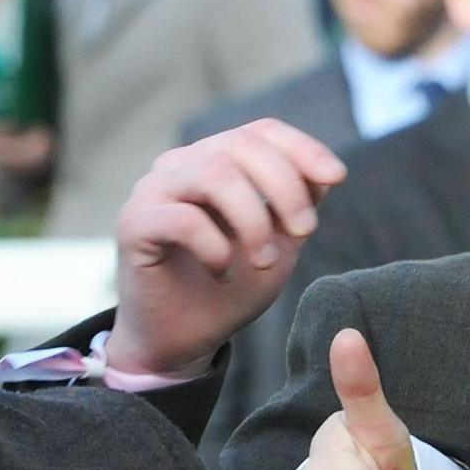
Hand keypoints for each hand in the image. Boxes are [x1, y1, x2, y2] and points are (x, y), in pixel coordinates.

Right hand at [100, 119, 346, 382]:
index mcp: (217, 162)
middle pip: (240, 146)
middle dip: (285, 188)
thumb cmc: (232, 286)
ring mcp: (153, 191)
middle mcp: (182, 167)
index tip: (336, 177)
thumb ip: (299, 205)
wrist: (184, 337)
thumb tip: (328, 172)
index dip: (302, 147)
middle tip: (304, 232)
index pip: (260, 132)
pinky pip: (182, 218)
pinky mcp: (134, 224)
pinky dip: (215, 246)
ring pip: (213, 174)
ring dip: (254, 220)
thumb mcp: (280, 242)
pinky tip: (223, 271)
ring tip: (264, 261)